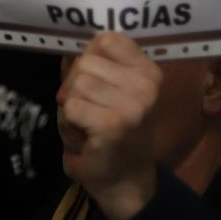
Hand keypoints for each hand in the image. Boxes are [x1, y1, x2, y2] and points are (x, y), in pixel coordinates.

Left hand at [57, 33, 160, 219]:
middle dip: (76, 86)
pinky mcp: (113, 124)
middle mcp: (146, 86)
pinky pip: (72, 106)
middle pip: (85, 62)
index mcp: (149, 72)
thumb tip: (70, 49)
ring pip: (76, 83)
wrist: (124, 180)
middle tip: (91, 110)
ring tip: (88, 123)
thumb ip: (98, 64)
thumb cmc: (115, 130)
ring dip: (72, 106)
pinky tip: (86, 136)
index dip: (90, 58)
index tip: (97, 82)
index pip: (106, 40)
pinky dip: (70, 122)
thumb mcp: (113, 90)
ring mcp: (132, 106)